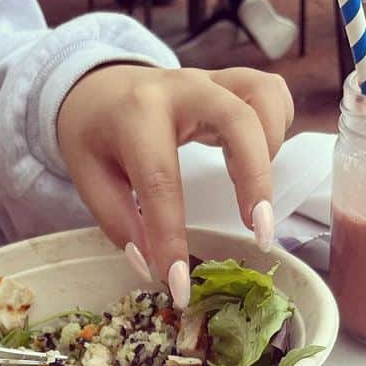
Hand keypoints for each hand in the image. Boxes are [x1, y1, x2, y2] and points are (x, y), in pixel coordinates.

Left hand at [56, 64, 293, 306]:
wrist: (100, 87)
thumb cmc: (95, 135)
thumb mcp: (89, 178)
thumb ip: (119, 222)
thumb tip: (152, 266)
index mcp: (136, 115)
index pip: (160, 182)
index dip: (172, 238)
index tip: (181, 286)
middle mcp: (181, 88)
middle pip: (237, 122)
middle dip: (256, 181)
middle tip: (259, 234)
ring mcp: (212, 79)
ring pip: (264, 97)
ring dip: (270, 149)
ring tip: (252, 193)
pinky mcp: (233, 80)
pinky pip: (271, 93)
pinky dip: (276, 126)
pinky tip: (256, 157)